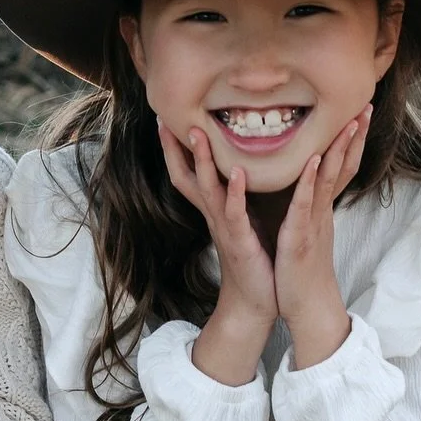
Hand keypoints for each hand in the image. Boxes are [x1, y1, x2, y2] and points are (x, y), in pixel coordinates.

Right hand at [160, 120, 276, 384]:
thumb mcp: (241, 221)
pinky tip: (236, 171)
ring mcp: (223, 227)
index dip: (176, 148)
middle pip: (185, 176)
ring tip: (198, 132)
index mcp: (214, 208)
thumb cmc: (254, 258)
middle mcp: (213, 214)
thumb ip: (236, 197)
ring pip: (206, 188)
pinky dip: (234, 191)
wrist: (256, 301)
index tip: (166, 119)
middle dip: (175, 148)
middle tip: (164, 118)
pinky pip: (234, 212)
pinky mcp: (240, 240)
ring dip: (201, 161)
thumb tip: (237, 169)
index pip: (188, 172)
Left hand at [273, 104, 371, 368]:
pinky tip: (314, 160)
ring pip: (328, 180)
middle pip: (342, 166)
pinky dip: (308, 182)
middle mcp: (321, 212)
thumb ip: (309, 209)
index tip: (358, 111)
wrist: (308, 310)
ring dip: (339, 150)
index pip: (339, 166)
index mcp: (320, 209)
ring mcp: (314, 224)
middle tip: (367, 104)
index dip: (350, 139)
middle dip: (354, 135)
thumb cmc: (303, 273)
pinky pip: (305, 206)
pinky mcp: (301, 239)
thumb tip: (310, 190)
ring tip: (349, 122)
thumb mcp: (307, 233)